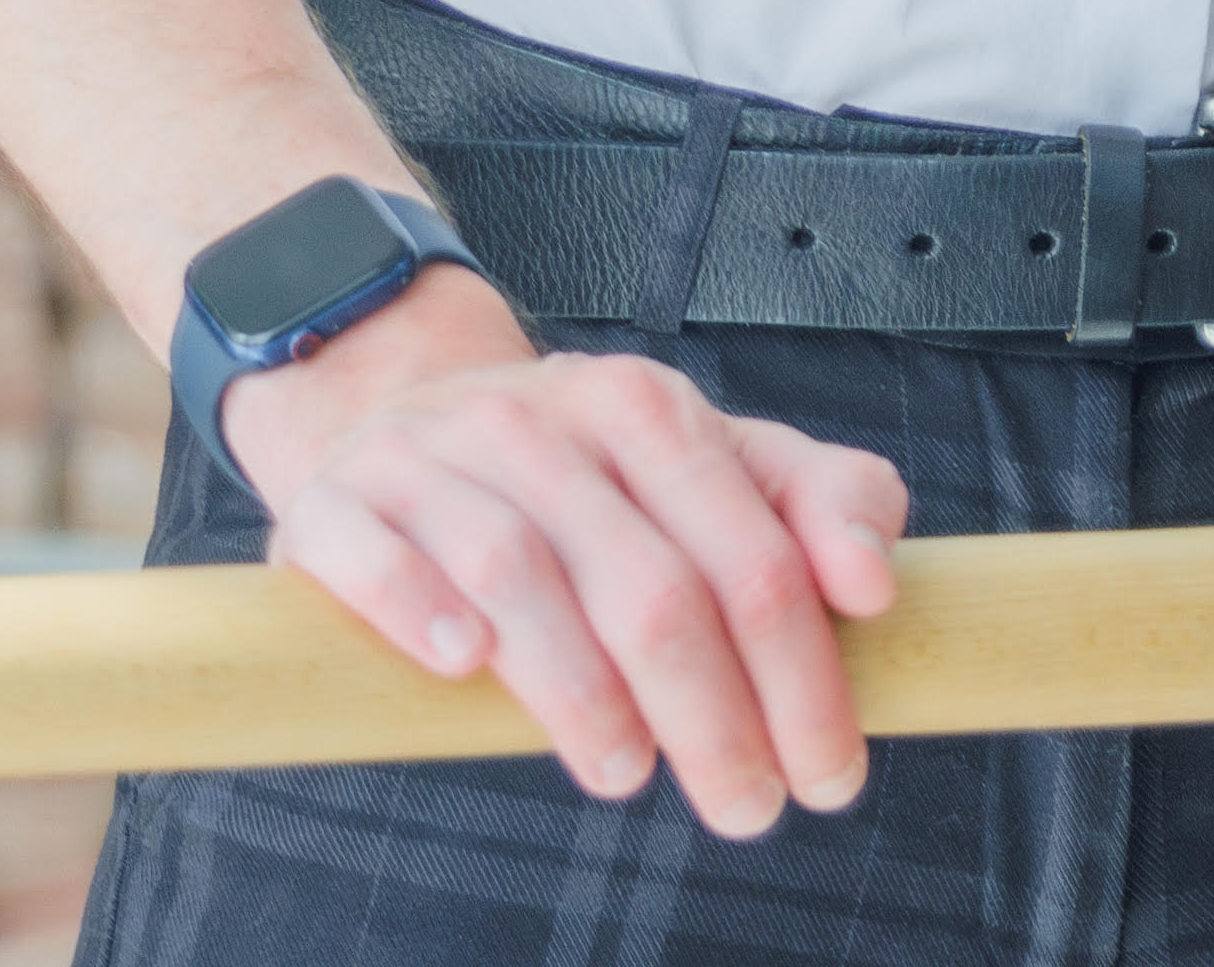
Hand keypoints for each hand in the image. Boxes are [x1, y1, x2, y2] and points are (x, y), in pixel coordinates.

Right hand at [222, 275, 914, 838]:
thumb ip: (820, 505)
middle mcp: (540, 421)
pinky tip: (466, 668)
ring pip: (519, 573)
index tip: (830, 772)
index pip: (752, 553)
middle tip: (747, 805)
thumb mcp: (716, 462)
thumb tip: (875, 585)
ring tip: (625, 773)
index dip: (804, 676)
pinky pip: (374, 554)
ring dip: (581, 693)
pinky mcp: (338, 504)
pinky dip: (419, 607)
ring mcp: (431, 458)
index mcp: (645, 408)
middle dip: (713, 716)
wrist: (403, 408)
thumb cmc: (583, 473)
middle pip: (650, 585)